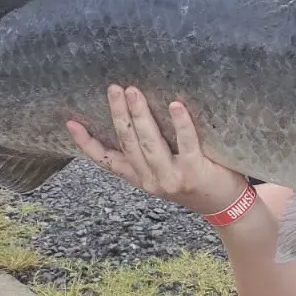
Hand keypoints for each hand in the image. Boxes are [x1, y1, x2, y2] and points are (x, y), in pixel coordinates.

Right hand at [66, 85, 249, 216]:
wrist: (225, 207)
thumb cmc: (193, 181)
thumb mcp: (161, 173)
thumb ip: (147, 152)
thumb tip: (132, 112)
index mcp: (139, 178)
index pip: (107, 161)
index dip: (87, 144)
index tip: (70, 123)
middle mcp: (151, 180)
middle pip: (128, 143)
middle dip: (119, 115)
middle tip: (114, 88)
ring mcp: (172, 177)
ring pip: (150, 144)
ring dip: (140, 116)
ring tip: (133, 91)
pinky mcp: (195, 171)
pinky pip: (186, 144)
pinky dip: (180, 123)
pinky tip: (175, 104)